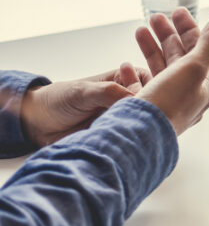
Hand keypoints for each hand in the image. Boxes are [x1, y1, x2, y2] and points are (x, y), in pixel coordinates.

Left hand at [19, 64, 151, 146]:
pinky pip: (132, 139)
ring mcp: (123, 118)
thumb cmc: (58, 99)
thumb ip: (110, 93)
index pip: (152, 83)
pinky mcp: (118, 135)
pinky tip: (128, 143)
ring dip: (141, 129)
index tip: (146, 101)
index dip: (154, 92)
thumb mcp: (84, 91)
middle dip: (150, 113)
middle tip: (138, 120)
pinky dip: (133, 142)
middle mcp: (127, 99)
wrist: (37, 123)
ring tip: (131, 133)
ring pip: (144, 124)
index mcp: (123, 81)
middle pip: (152, 106)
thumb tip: (138, 100)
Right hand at [130, 9, 208, 134]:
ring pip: (162, 68)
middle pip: (181, 57)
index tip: (178, 12)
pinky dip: (137, 69)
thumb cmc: (169, 104)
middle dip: (169, 35)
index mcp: (204, 87)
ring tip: (141, 29)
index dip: (190, 29)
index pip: (201, 50)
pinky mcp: (149, 108)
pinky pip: (145, 83)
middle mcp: (189, 95)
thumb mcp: (194, 68)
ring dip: (152, 46)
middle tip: (156, 16)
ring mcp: (168, 102)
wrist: (139, 137)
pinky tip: (127, 64)